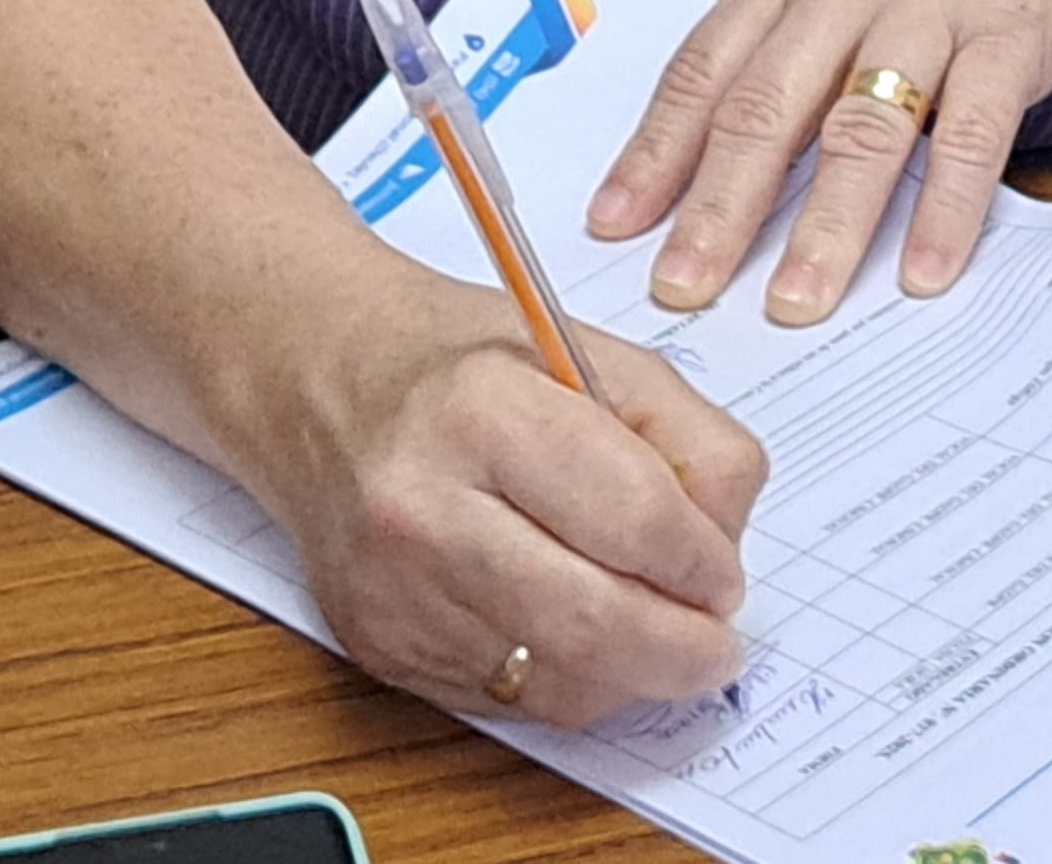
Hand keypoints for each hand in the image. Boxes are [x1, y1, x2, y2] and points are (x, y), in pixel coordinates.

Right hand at [244, 256, 765, 727]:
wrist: (325, 383)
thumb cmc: (468, 360)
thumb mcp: (596, 351)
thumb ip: (686, 435)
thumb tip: (725, 540)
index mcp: (487, 410)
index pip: (630, 515)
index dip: (700, 559)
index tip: (726, 572)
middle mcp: (426, 508)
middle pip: (589, 622)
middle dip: (679, 649)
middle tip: (717, 643)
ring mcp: (395, 592)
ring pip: (553, 683)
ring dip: (630, 674)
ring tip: (658, 633)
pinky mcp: (379, 649)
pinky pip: (506, 699)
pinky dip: (569, 681)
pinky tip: (585, 635)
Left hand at [584, 0, 1051, 323]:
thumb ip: (806, 25)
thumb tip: (742, 144)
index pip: (708, 63)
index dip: (658, 150)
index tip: (613, 226)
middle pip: (768, 103)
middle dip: (718, 207)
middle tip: (681, 290)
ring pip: (861, 126)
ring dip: (824, 224)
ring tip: (794, 303)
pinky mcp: (1017, 27)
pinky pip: (970, 132)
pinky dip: (944, 208)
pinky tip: (927, 270)